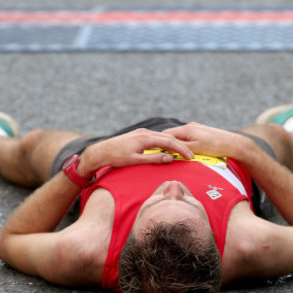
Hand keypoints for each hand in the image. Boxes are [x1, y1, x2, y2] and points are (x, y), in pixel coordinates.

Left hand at [79, 128, 194, 175]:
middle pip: (168, 138)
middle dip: (180, 146)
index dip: (181, 149)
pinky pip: (156, 138)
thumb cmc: (117, 157)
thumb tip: (170, 159)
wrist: (102, 151)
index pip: (169, 142)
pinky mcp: (139, 134)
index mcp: (145, 138)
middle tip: (190, 156)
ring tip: (183, 153)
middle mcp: (145, 132)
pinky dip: (165, 143)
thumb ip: (154, 159)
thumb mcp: (136, 161)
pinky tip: (168, 149)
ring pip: (162, 137)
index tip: (190, 157)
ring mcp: (142, 132)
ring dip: (173, 144)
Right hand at [163, 122, 246, 157]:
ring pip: (180, 137)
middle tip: (161, 155)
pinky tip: (184, 152)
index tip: (155, 153)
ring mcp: (196, 129)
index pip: (166, 134)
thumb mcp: (195, 149)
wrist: (233, 144)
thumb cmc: (215, 147)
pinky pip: (187, 138)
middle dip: (167, 145)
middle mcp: (190, 126)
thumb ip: (180, 148)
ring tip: (172, 155)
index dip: (159, 143)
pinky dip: (183, 145)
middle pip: (172, 135)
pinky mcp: (201, 133)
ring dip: (176, 146)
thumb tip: (166, 150)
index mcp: (186, 129)